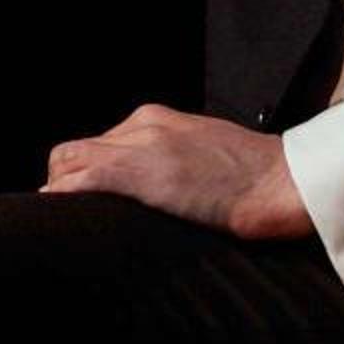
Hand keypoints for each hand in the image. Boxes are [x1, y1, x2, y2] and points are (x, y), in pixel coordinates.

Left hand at [39, 105, 315, 241]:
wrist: (283, 182)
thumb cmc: (255, 180)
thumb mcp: (206, 156)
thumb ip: (173, 162)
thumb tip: (153, 192)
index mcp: (156, 119)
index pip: (99, 144)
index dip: (83, 175)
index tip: (83, 202)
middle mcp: (142, 124)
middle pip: (76, 150)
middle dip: (65, 183)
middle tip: (72, 218)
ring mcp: (140, 145)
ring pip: (68, 161)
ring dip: (60, 192)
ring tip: (67, 224)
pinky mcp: (140, 171)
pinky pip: (81, 180)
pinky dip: (64, 198)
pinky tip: (64, 219)